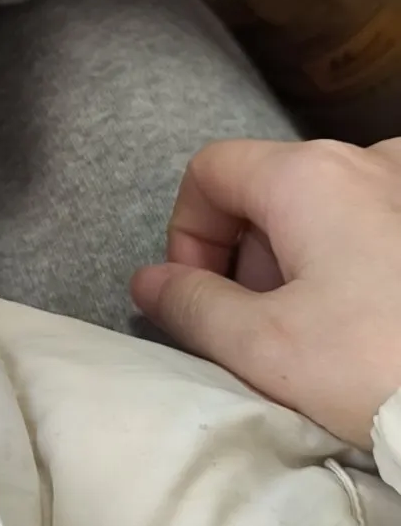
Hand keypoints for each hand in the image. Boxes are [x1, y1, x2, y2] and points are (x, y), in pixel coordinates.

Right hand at [131, 138, 400, 446]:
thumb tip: (147, 280)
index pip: (211, 171)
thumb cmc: (375, 367)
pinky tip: (375, 319)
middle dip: (251, 256)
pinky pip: (380, 220)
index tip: (203, 297)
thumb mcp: (263, 347)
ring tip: (327, 333)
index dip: (187, 233)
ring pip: (330, 206)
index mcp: (308, 175)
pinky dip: (359, 258)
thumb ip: (191, 305)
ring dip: (307, 260)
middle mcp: (368, 158)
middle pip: (272, 188)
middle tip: (265, 329)